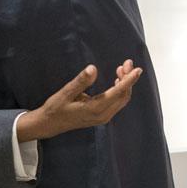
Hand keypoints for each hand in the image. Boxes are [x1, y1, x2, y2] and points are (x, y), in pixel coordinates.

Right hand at [17, 61, 141, 141]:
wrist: (49, 124)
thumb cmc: (56, 108)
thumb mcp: (65, 93)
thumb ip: (80, 81)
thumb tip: (93, 68)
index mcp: (94, 109)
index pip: (118, 93)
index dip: (129, 80)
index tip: (137, 69)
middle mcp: (102, 115)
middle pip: (124, 96)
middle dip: (128, 79)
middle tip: (127, 63)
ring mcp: (103, 117)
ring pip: (122, 100)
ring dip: (125, 84)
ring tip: (122, 68)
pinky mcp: (102, 116)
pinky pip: (117, 103)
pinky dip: (121, 90)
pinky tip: (118, 80)